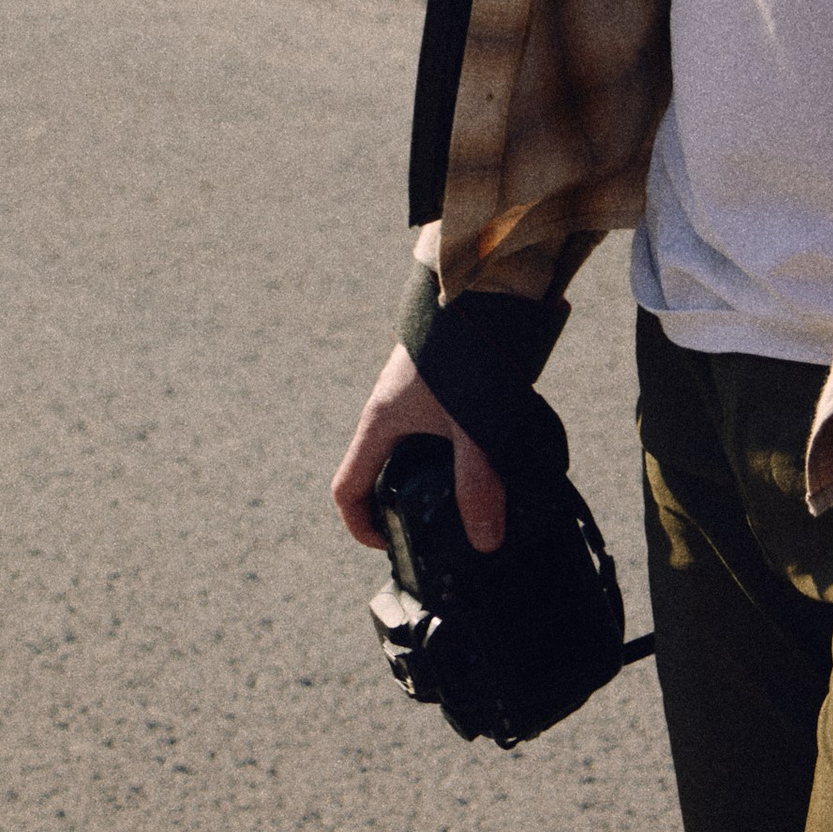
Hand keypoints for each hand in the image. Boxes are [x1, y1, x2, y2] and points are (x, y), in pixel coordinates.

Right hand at [331, 342, 506, 554]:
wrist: (484, 286)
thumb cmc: (466, 350)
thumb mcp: (472, 425)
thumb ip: (478, 481)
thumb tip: (485, 541)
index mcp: (380, 421)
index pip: (347, 488)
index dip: (360, 527)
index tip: (391, 544)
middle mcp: (388, 408)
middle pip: (378, 471)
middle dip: (401, 505)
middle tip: (438, 526)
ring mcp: (411, 391)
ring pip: (407, 448)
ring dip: (430, 475)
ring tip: (468, 493)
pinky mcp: (436, 379)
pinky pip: (431, 426)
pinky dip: (449, 449)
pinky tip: (485, 453)